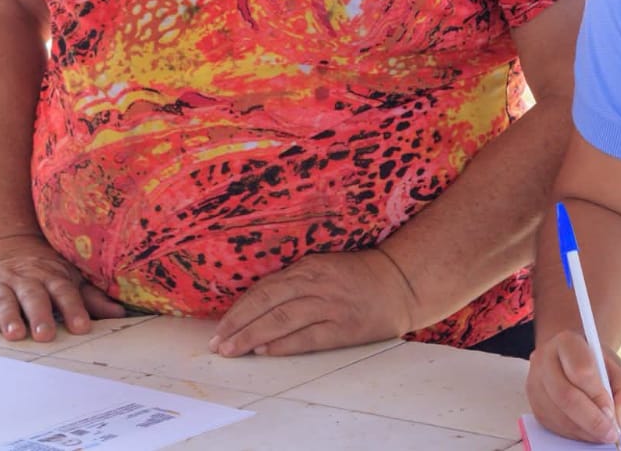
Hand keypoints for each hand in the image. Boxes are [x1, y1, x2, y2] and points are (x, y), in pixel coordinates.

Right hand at [0, 232, 125, 341]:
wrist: (3, 244)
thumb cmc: (42, 270)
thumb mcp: (68, 278)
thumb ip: (91, 298)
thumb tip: (120, 314)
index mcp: (52, 276)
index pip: (65, 292)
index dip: (74, 309)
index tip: (81, 328)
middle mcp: (26, 278)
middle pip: (34, 296)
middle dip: (40, 315)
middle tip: (45, 335)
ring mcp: (1, 283)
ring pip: (5, 300)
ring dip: (9, 317)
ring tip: (15, 335)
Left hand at [210, 247, 418, 356]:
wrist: (402, 283)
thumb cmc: (361, 276)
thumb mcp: (325, 269)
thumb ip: (296, 283)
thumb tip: (259, 304)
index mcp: (308, 267)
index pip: (264, 289)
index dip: (239, 308)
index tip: (221, 326)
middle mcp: (316, 283)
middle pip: (266, 303)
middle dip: (238, 324)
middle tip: (218, 343)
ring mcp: (330, 305)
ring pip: (281, 320)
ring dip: (252, 336)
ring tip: (232, 350)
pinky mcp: (344, 327)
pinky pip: (307, 337)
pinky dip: (283, 345)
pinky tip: (265, 352)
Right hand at [527, 329, 620, 444]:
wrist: (574, 359)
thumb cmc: (598, 365)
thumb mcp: (620, 371)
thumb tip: (620, 420)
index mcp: (567, 342)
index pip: (581, 371)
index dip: (598, 396)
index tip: (612, 414)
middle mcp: (545, 359)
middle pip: (566, 396)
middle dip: (592, 420)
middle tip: (611, 433)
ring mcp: (535, 382)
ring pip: (559, 415)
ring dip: (584, 430)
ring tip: (602, 433)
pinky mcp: (534, 404)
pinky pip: (554, 426)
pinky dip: (575, 433)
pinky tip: (589, 431)